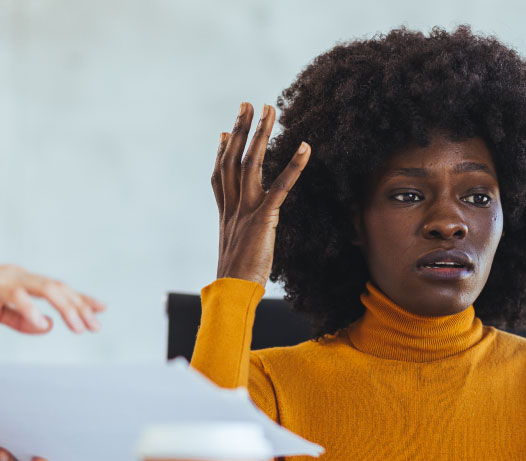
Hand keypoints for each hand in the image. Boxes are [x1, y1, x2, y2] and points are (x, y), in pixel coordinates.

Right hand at [0, 260, 104, 333]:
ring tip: (78, 327)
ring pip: (44, 289)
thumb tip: (47, 326)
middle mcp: (19, 276)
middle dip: (80, 307)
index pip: (59, 289)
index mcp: (22, 281)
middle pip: (58, 288)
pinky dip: (31, 310)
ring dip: (64, 307)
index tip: (101, 310)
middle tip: (95, 326)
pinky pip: (15, 296)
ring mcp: (5, 278)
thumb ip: (21, 320)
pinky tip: (43, 324)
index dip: (81, 299)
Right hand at [212, 102, 311, 282]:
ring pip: (251, 162)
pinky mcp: (263, 217)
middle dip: (240, 129)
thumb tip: (242, 236)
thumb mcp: (237, 252)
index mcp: (226, 214)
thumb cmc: (237, 280)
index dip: (221, 152)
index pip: (220, 175)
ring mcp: (245, 209)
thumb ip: (240, 236)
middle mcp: (232, 206)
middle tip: (247, 104)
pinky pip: (280, 186)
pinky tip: (305, 147)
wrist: (232, 292)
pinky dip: (293, 165)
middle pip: (233, 159)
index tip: (223, 131)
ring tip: (269, 109)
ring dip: (261, 133)